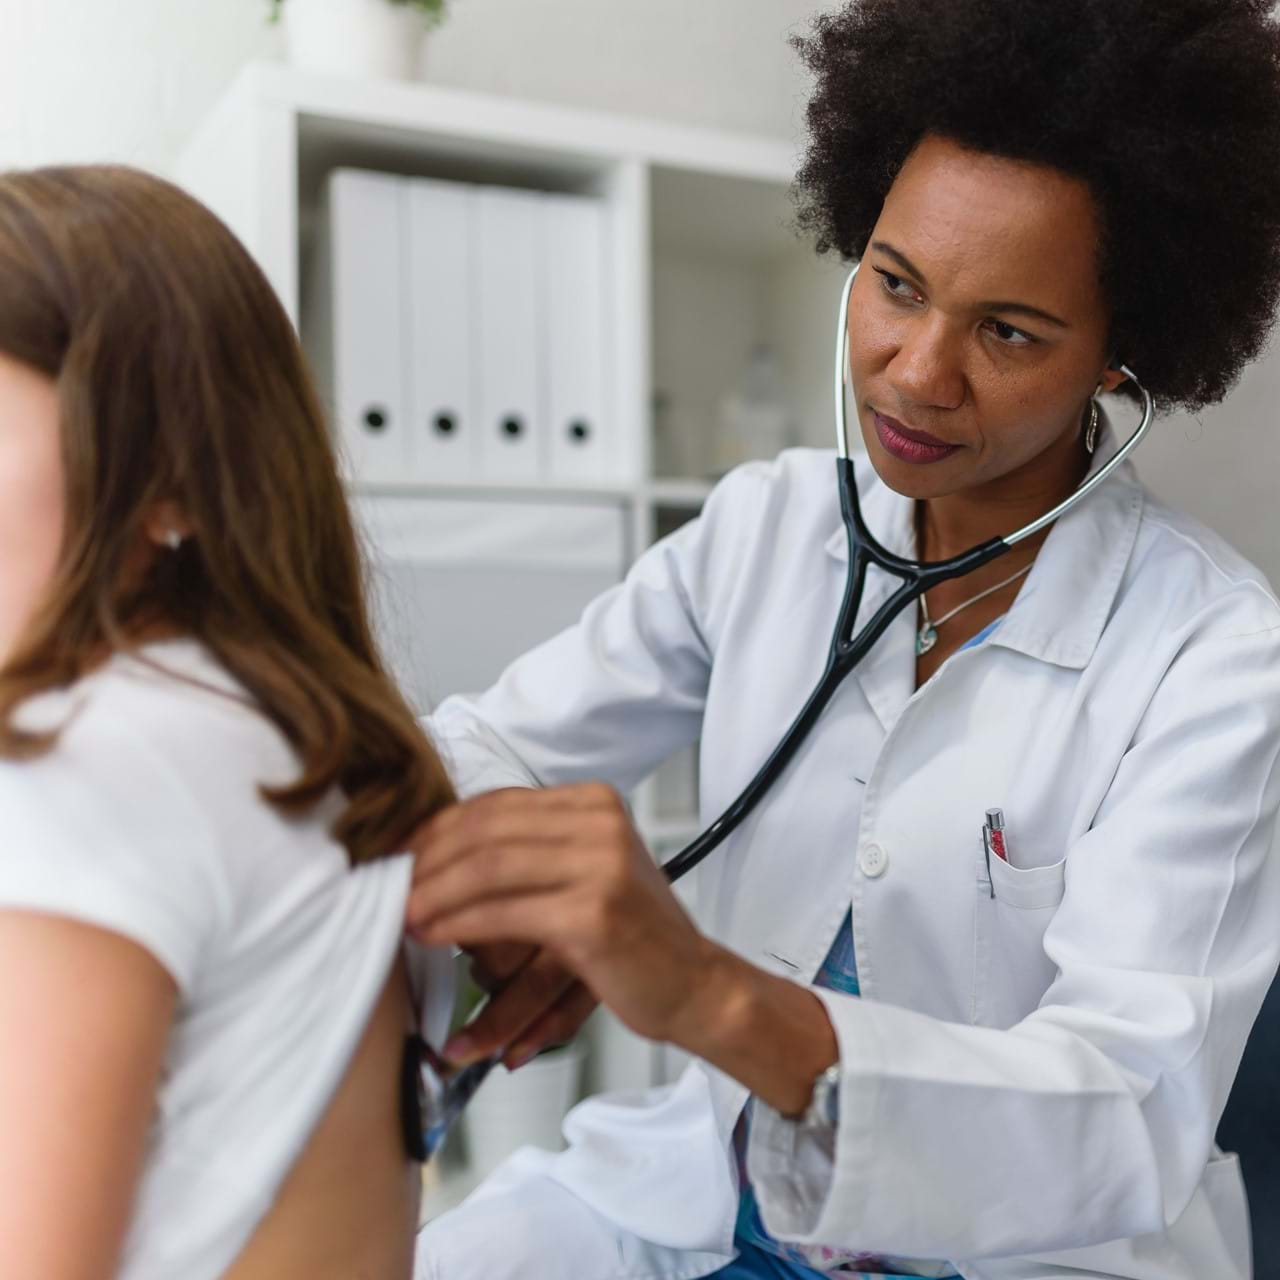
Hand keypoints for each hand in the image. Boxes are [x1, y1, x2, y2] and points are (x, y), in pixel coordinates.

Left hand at [405, 784, 721, 1048]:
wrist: (694, 984)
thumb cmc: (632, 937)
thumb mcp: (585, 871)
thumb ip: (530, 850)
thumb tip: (438, 849)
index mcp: (595, 803)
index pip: (497, 804)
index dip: (438, 828)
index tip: (401, 855)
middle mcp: (601, 823)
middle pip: (487, 829)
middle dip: (427, 859)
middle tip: (389, 886)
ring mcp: (601, 864)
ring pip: (488, 866)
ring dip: (432, 892)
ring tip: (401, 914)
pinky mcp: (593, 913)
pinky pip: (503, 911)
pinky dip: (456, 922)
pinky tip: (431, 934)